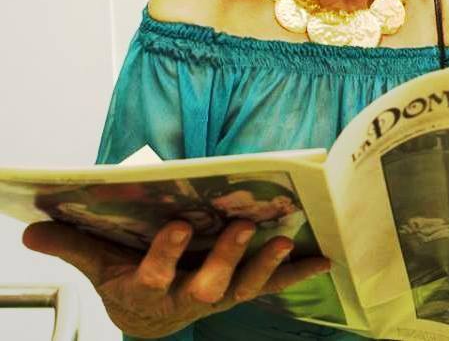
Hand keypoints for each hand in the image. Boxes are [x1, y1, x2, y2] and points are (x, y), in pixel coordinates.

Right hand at [23, 219, 330, 338]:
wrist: (151, 316)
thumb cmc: (126, 277)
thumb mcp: (97, 264)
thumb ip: (71, 245)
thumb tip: (30, 230)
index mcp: (148, 289)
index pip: (153, 275)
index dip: (164, 255)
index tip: (175, 225)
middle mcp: (187, 297)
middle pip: (207, 286)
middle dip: (223, 258)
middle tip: (240, 227)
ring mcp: (219, 295)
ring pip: (243, 286)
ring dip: (264, 265)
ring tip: (282, 239)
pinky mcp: (241, 289)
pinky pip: (272, 284)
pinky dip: (298, 272)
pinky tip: (324, 258)